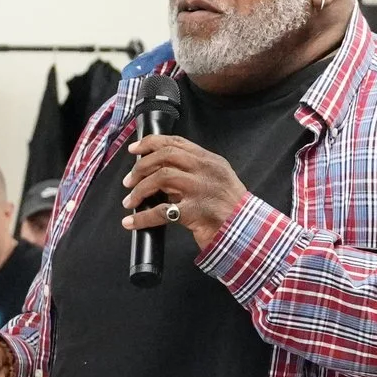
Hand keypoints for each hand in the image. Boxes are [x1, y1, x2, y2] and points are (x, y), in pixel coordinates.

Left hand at [120, 134, 248, 250]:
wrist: (248, 233)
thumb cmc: (231, 210)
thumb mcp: (217, 181)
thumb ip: (193, 173)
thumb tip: (160, 175)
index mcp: (211, 161)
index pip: (177, 142)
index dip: (151, 143)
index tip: (134, 149)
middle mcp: (206, 171)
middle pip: (165, 156)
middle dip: (141, 167)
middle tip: (129, 181)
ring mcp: (201, 190)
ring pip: (161, 178)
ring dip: (139, 190)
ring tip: (130, 201)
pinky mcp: (195, 212)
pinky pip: (161, 211)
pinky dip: (142, 217)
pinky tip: (131, 222)